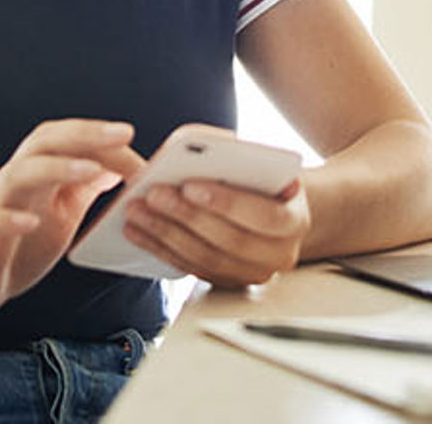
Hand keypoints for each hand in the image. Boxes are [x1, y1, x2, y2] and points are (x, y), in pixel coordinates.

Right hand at [0, 119, 144, 322]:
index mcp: (39, 170)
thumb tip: (124, 162)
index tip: (136, 142)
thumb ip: (88, 185)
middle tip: (122, 135)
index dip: (104, 138)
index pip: (70, 139)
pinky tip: (32, 222)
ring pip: (19, 173)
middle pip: (45, 142)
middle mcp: (16, 179)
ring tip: (91, 170)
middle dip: (85, 135)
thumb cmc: (21, 242)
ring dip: (56, 167)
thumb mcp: (64, 210)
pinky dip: (7, 219)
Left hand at [120, 175, 310, 287]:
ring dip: (165, 234)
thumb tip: (193, 148)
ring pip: (205, 259)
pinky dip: (160, 249)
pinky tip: (137, 230)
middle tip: (153, 194)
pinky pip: (190, 268)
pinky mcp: (226, 282)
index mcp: (294, 220)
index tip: (190, 185)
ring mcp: (252, 274)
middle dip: (186, 216)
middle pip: (230, 241)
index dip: (226, 203)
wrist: (275, 209)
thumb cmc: (262, 180)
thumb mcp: (260, 163)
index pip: (264, 216)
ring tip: (137, 210)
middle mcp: (278, 254)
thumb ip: (236, 157)